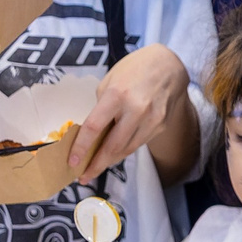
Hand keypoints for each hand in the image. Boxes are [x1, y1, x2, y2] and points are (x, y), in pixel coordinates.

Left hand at [70, 45, 189, 179]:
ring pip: (127, 149)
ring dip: (109, 161)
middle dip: (96, 165)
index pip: (95, 128)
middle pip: (112, 146)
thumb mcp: (111, 81)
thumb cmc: (135, 69)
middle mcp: (136, 110)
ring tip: (96, 168)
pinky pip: (138, 142)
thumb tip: (95, 132)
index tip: (72, 162)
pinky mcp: (161, 126)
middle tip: (83, 176)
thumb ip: (102, 106)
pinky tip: (114, 153)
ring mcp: (151, 120)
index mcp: (117, 95)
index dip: (81, 148)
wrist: (169, 65)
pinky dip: (124, 150)